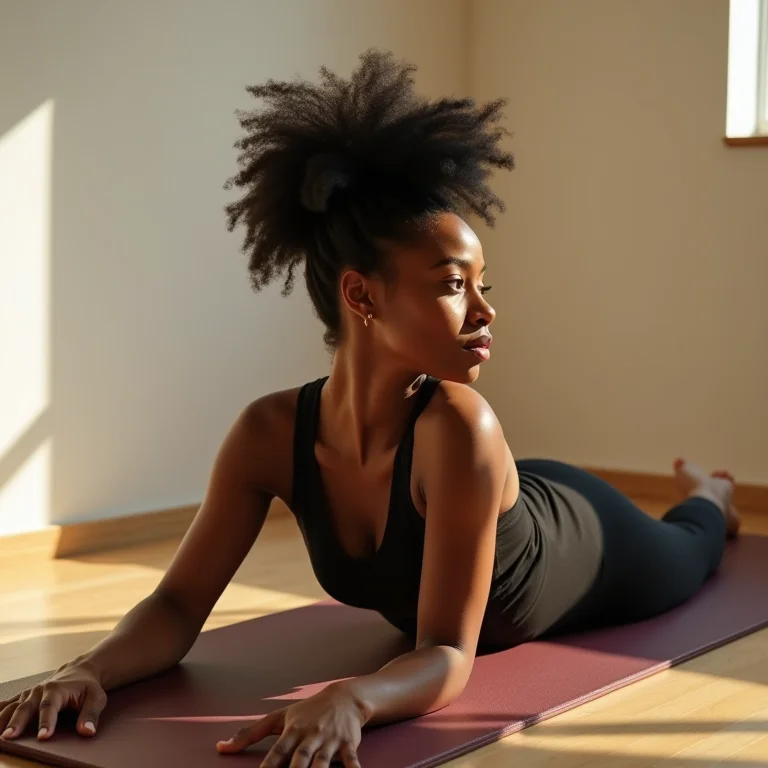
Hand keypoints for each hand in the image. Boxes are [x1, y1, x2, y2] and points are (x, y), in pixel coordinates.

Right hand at [0, 661, 106, 741]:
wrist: (79, 671)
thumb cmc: (88, 687)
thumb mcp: (97, 698)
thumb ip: (91, 714)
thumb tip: (87, 731)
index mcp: (57, 690)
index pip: (50, 707)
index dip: (46, 722)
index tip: (43, 737)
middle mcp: (40, 691)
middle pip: (26, 708)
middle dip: (17, 723)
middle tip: (10, 738)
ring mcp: (29, 694)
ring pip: (12, 707)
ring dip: (3, 720)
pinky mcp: (23, 698)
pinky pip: (7, 704)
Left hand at [216, 683, 365, 766]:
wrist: (344, 698)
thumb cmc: (308, 710)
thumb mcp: (279, 717)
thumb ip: (250, 733)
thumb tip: (220, 748)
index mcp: (292, 730)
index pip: (277, 753)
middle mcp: (310, 736)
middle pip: (300, 759)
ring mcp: (330, 740)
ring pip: (323, 763)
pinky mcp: (349, 744)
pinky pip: (351, 761)